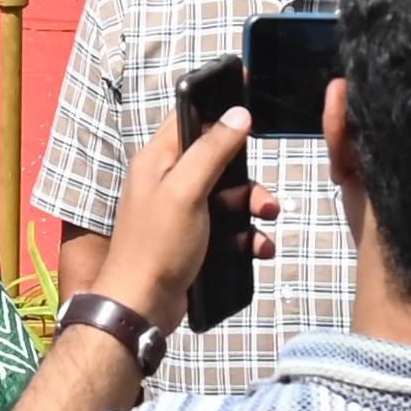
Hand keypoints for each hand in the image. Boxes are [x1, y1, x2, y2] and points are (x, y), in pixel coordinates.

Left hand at [89, 98, 270, 322]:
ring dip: (251, 207)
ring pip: (226, 196)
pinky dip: (245, 235)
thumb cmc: (159, 244)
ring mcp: (180, 212)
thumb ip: (212, 150)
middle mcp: (167, 181)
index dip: (219, 109)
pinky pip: (226, 227)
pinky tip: (258, 248)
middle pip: (217, 161)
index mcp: (157, 160)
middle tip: (265, 197)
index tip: (250, 104)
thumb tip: (238, 113)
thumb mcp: (186, 190)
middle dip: (246, 177)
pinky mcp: (191, 239)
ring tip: (267, 221)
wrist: (142, 306)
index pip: (189, 118)